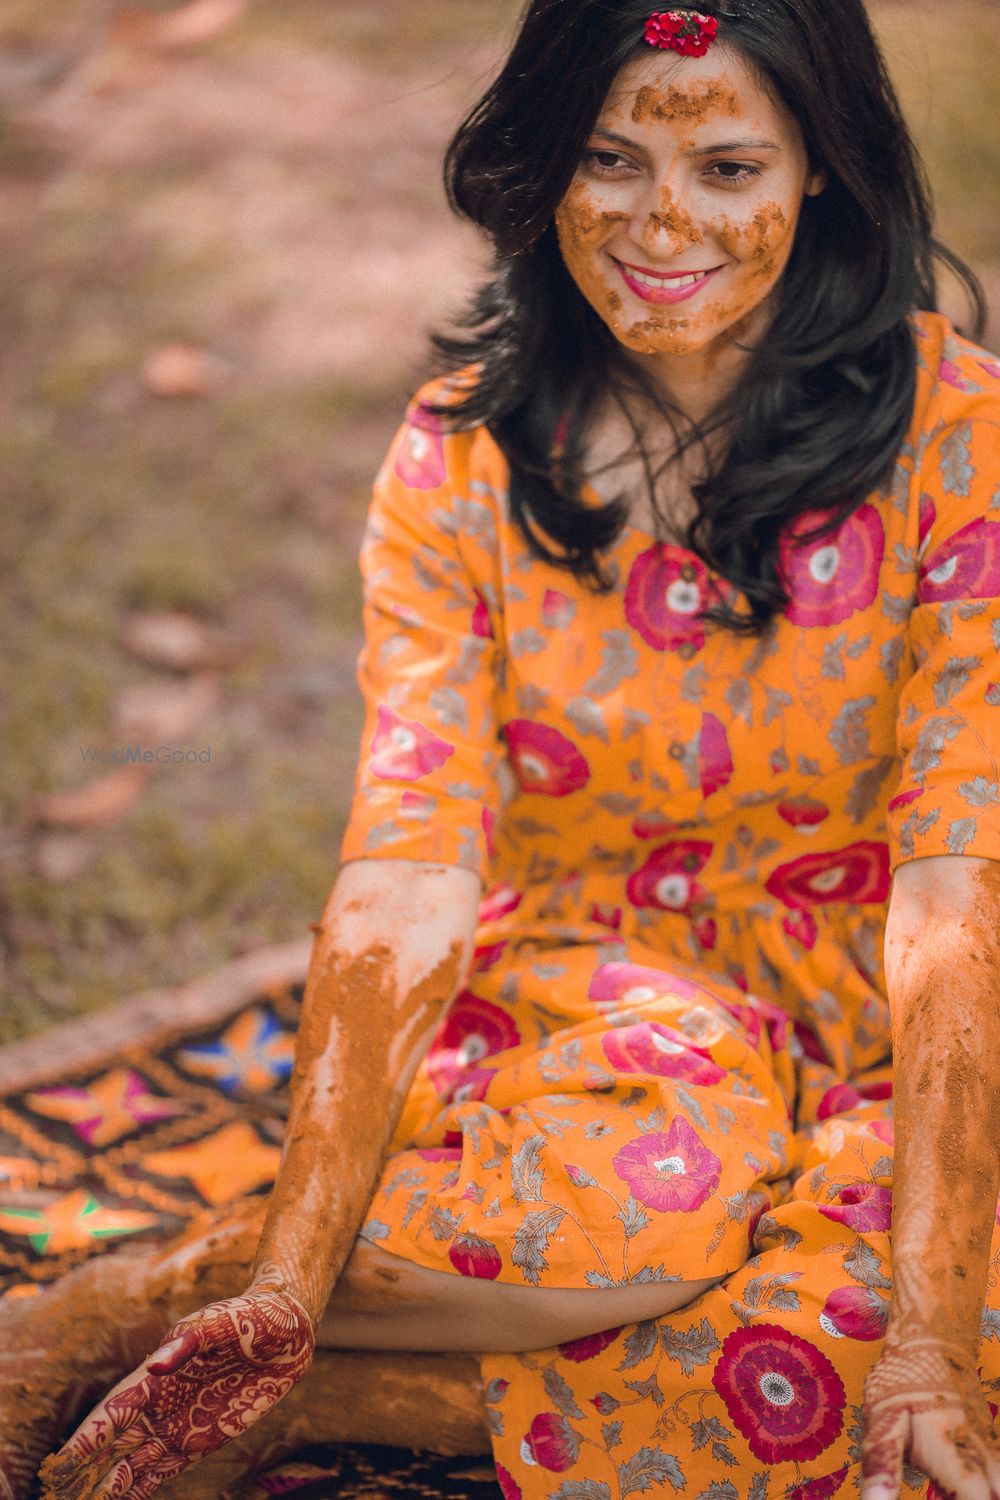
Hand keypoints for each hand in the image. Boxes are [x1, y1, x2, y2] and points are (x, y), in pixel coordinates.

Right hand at [38, 1284, 314, 1499]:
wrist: (290, 1328)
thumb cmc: (252, 1315)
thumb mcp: (222, 1323)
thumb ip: (188, 1342)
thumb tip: (155, 1368)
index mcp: (159, 1373)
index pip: (114, 1411)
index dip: (88, 1438)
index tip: (62, 1463)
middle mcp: (161, 1402)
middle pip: (114, 1443)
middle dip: (87, 1470)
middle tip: (60, 1495)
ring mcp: (178, 1423)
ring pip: (132, 1462)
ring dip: (107, 1485)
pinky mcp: (199, 1439)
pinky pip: (161, 1470)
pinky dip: (138, 1489)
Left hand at [861, 1327, 999, 1499]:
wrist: (934, 1337)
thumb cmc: (903, 1380)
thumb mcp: (883, 1419)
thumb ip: (883, 1466)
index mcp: (957, 1462)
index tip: (941, 1497)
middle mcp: (984, 1461)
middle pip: (994, 1496)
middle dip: (977, 1497)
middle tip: (943, 1490)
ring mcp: (991, 1451)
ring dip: (982, 1490)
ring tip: (948, 1486)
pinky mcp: (990, 1442)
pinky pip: (998, 1472)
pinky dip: (985, 1483)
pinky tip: (964, 1478)